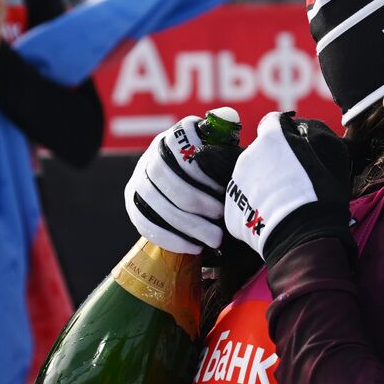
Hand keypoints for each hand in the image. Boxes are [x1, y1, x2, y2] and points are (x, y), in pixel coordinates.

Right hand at [125, 115, 240, 253]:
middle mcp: (152, 153)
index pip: (179, 145)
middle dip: (194, 199)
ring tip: (213, 239)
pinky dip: (170, 238)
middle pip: (164, 175)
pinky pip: (144, 222)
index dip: (200, 169)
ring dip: (185, 223)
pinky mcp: (133, 203)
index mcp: (177, 135)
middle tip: (220, 217)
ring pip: (153, 200)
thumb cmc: (218, 169)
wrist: (190, 186)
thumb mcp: (226, 152)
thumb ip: (232, 148)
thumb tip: (250, 141)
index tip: (224, 189)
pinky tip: (193, 248)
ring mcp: (138, 178)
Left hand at [224, 112, 351, 265]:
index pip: (272, 124)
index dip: (284, 136)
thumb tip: (305, 131)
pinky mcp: (230, 208)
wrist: (303, 237)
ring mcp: (236, 182)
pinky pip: (245, 203)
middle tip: (293, 184)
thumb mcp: (332, 155)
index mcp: (272, 138)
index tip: (293, 149)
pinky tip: (273, 219)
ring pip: (251, 178)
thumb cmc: (321, 195)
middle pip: (260, 154)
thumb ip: (315, 137)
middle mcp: (248, 155)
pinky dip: (256, 209)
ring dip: (264, 186)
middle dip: (273, 164)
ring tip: (284, 205)